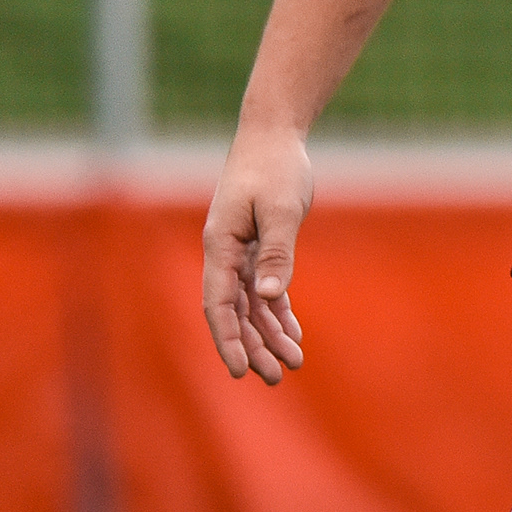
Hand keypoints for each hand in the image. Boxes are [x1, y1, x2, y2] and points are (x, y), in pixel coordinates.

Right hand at [203, 122, 313, 382]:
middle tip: (275, 378)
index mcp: (221, 245)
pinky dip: (278, 310)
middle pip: (235, 311)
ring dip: (269, 333)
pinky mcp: (259, 245)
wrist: (274, 134)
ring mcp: (240, 250)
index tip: (240, 371)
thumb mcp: (282, 209)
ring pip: (251, 303)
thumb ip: (276, 253)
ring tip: (292, 363)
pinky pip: (265, 287)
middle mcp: (225, 253)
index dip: (228, 339)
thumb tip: (268, 298)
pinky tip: (292, 333)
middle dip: (253, 346)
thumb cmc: (275, 167)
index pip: (219, 304)